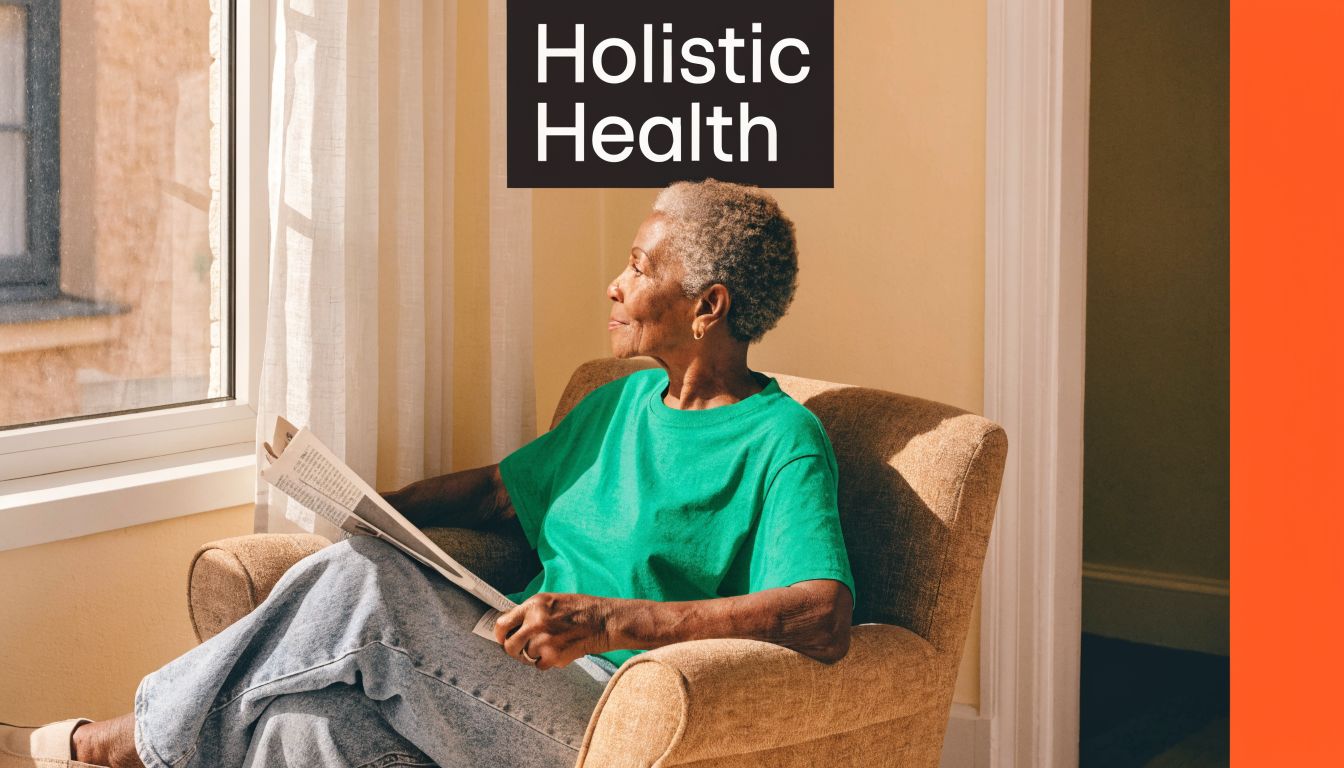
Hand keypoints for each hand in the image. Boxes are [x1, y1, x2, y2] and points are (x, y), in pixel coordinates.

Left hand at [494, 592, 612, 669]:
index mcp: (533, 605)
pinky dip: (548, 662)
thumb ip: (531, 612)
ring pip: (526, 657)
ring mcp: (543, 641)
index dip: (500, 634)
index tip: (502, 638)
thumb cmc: (581, 609)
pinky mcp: (553, 656)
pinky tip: (561, 650)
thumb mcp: (551, 601)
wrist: (605, 621)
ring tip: (552, 644)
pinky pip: (540, 666)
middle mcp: (535, 622)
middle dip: (515, 650)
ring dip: (536, 655)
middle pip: (509, 646)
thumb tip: (512, 626)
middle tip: (524, 648)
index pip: (502, 623)